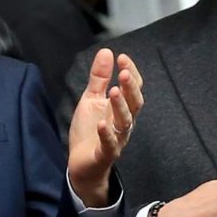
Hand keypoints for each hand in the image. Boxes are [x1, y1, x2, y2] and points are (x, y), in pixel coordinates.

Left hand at [67, 48, 143, 206]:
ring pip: (125, 122)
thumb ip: (100, 78)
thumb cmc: (89, 130)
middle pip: (134, 104)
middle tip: (124, 72)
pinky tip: (102, 123)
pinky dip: (106, 133)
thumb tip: (106, 51)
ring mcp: (116, 139)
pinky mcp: (105, 153)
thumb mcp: (91, 99)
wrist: (82, 164)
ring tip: (114, 91)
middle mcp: (123, 122)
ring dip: (120, 106)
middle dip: (131, 87)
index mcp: (121, 108)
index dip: (131, 73)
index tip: (122, 57)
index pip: (133, 88)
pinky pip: (109, 144)